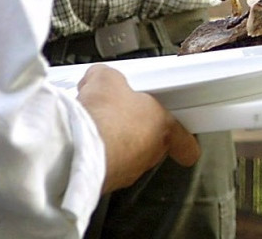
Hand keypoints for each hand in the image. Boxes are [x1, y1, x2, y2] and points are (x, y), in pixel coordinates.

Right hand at [76, 64, 200, 193]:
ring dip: (115, 148)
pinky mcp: (105, 184)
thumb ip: (108, 78)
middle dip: (138, 133)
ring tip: (96, 132)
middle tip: (122, 120)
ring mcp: (128, 172)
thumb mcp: (106, 80)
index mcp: (162, 126)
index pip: (185, 142)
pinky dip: (95, 160)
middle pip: (153, 146)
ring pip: (127, 159)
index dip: (185, 140)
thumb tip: (98, 77)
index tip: (184, 140)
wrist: (76, 149)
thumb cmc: (103, 116)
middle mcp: (149, 153)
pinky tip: (81, 147)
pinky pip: (104, 170)